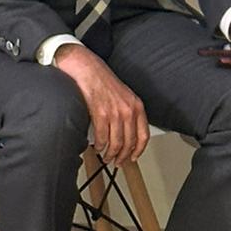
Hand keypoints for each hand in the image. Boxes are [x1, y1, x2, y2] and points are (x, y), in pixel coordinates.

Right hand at [54, 44, 148, 166]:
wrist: (87, 69)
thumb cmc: (103, 81)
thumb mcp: (124, 95)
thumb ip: (128, 112)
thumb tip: (127, 134)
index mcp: (136, 105)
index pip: (143, 134)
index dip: (139, 150)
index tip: (134, 157)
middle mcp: (128, 109)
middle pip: (130, 142)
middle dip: (123, 156)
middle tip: (117, 161)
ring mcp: (115, 112)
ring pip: (116, 143)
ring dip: (110, 154)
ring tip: (106, 156)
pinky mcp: (100, 113)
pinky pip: (102, 137)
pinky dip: (99, 146)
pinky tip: (97, 146)